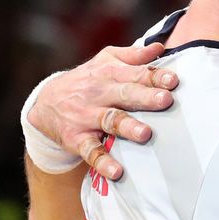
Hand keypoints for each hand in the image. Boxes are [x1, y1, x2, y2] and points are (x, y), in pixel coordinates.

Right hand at [28, 43, 178, 179]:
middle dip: (145, 97)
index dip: (155, 77)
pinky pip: (90, 152)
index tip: (173, 81)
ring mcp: (86, 117)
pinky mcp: (76, 139)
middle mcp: (98, 94)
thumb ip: (134, 56)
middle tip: (165, 100)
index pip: (135, 74)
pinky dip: (103, 162)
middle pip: (124, 94)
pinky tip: (117, 172)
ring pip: (109, 121)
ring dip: (127, 128)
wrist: (45, 103)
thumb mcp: (106, 61)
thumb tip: (160, 47)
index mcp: (109, 74)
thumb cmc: (88, 80)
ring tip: (145, 134)